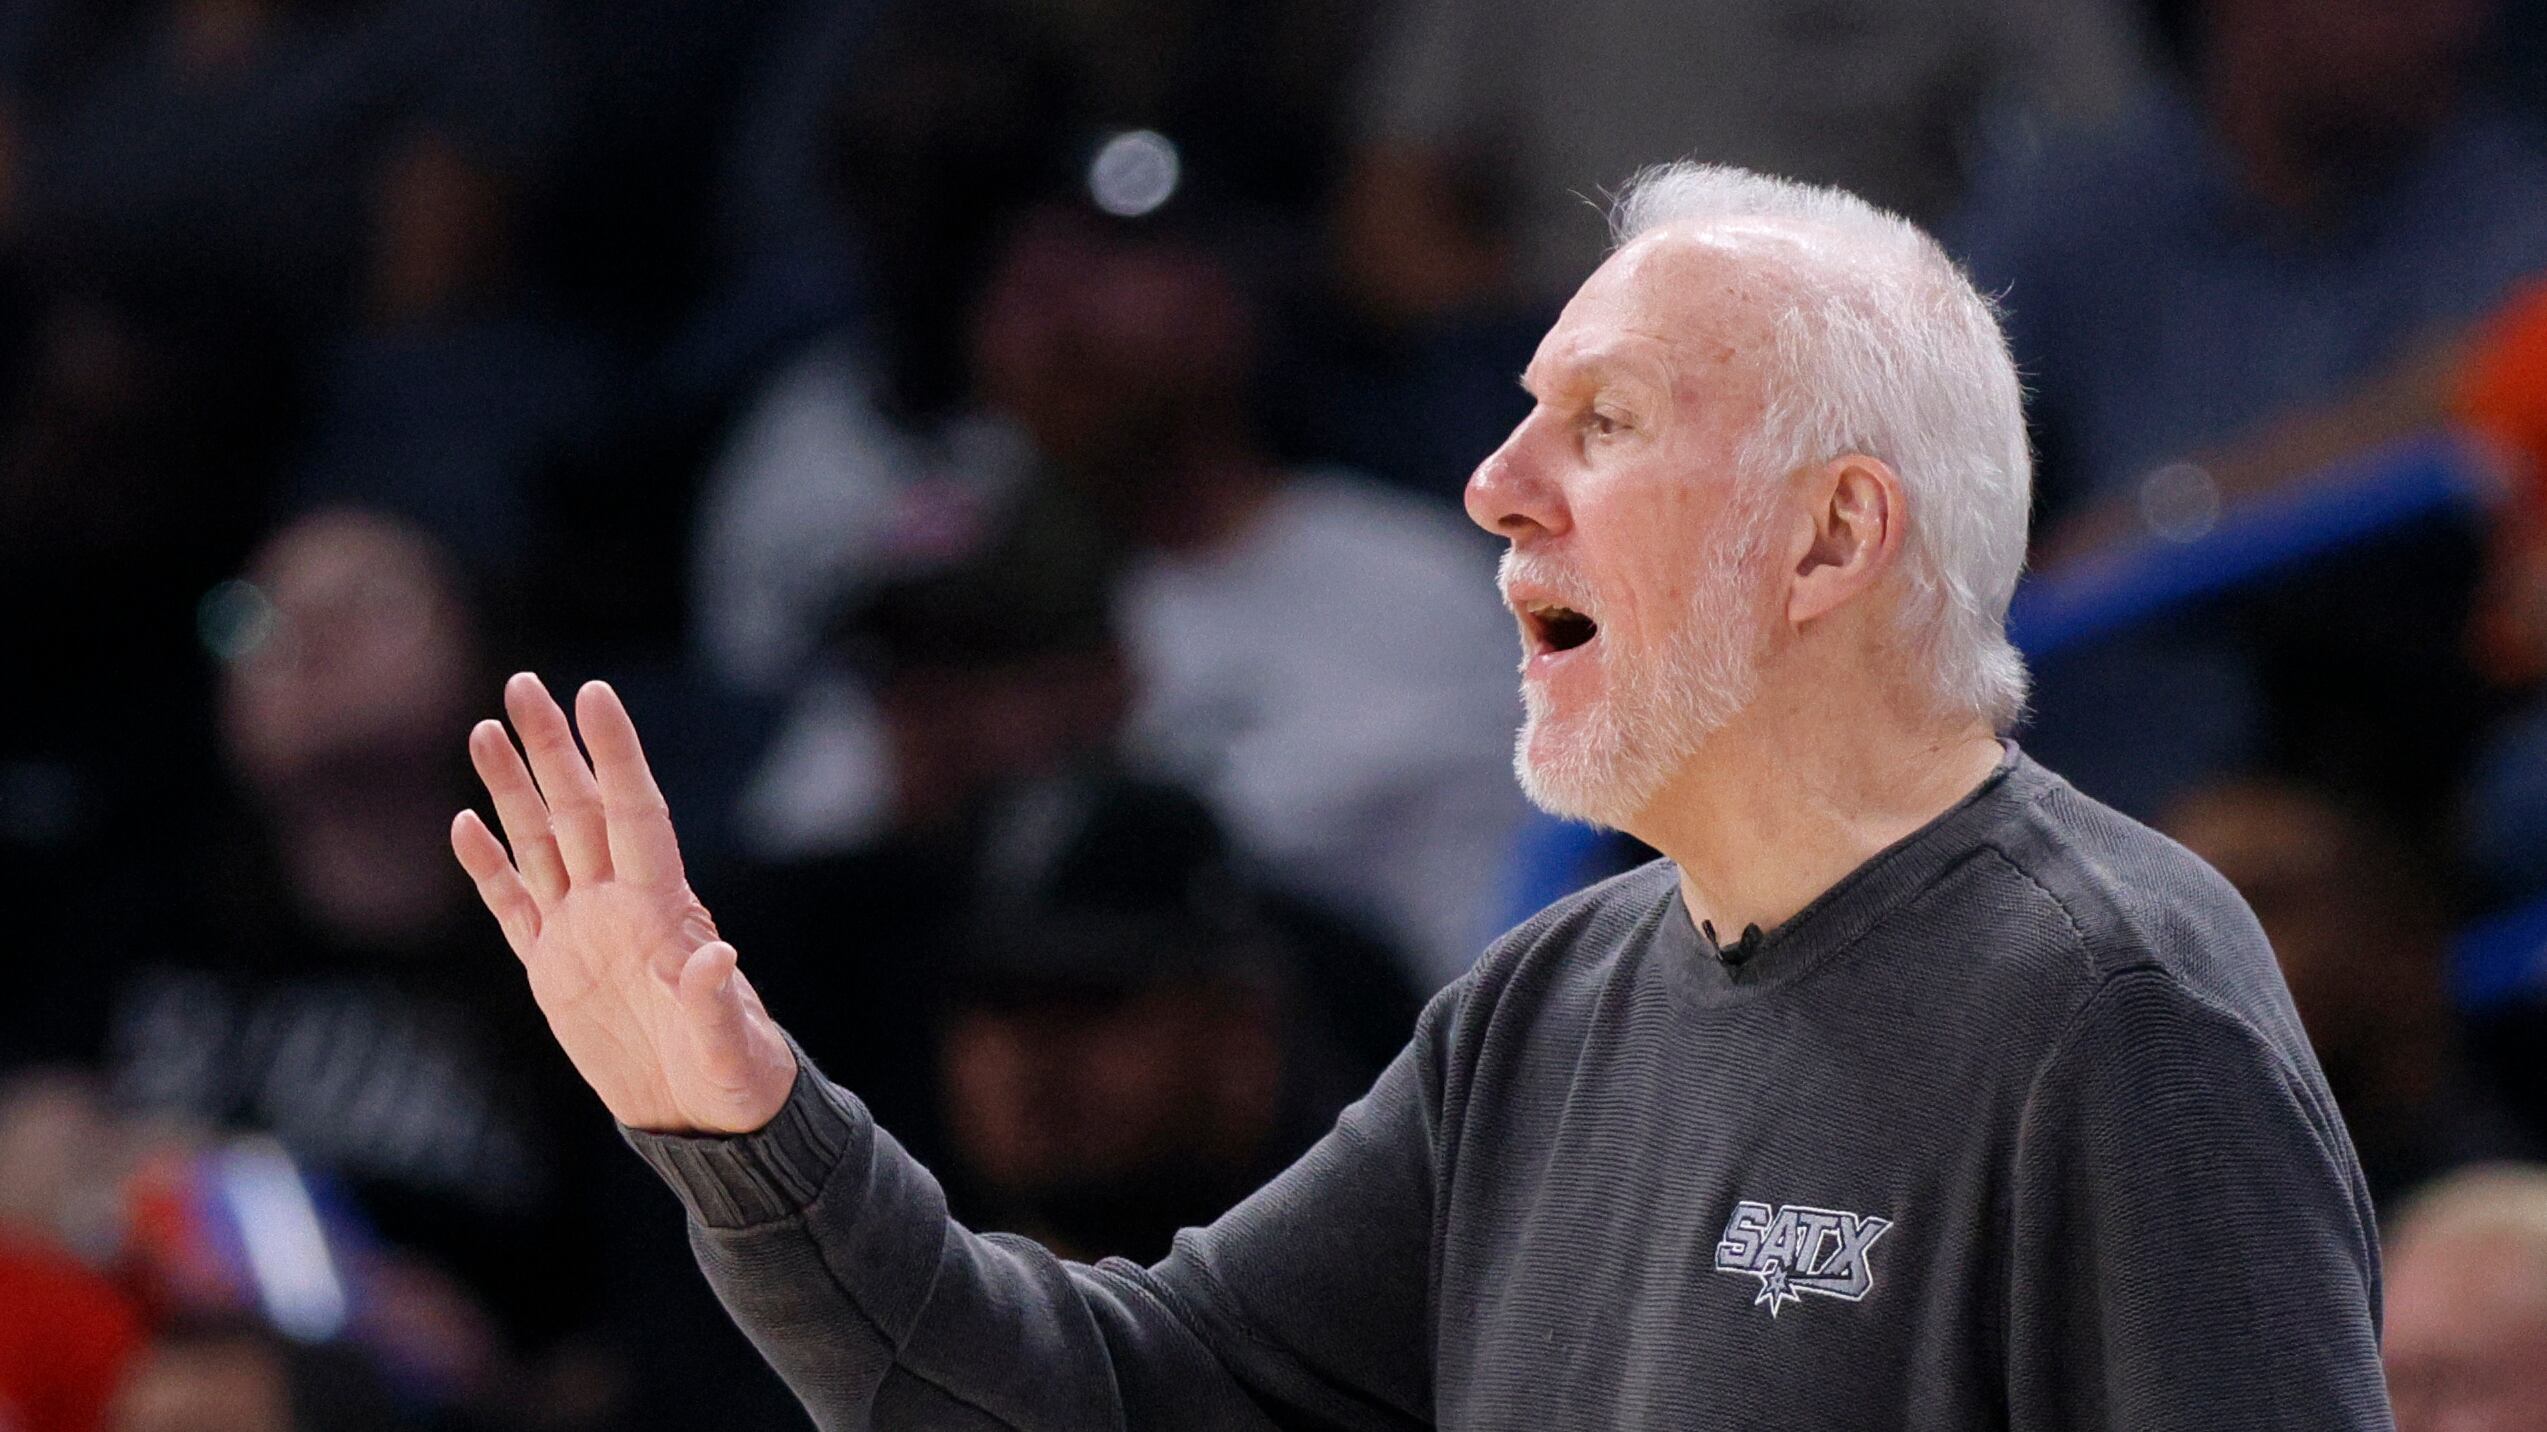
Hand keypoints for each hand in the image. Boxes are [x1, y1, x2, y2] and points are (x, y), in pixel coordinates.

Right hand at [450, 673, 794, 1133]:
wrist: (703, 1117)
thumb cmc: (732, 1074)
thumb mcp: (727, 1043)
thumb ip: (714, 1000)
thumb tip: (716, 954)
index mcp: (662, 907)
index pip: (633, 812)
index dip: (615, 754)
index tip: (593, 692)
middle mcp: (618, 905)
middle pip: (577, 810)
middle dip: (550, 747)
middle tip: (522, 681)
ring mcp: (581, 933)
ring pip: (539, 844)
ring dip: (512, 790)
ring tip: (485, 728)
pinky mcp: (551, 971)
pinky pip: (513, 908)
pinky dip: (487, 869)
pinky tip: (465, 824)